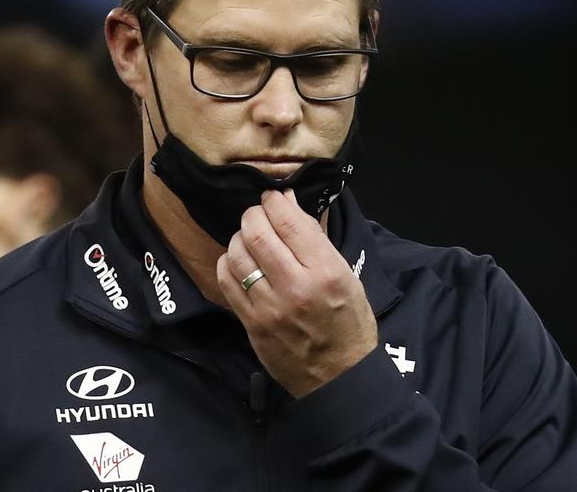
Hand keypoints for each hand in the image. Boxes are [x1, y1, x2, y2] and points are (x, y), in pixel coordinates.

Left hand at [216, 189, 377, 397]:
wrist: (339, 377)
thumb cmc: (349, 323)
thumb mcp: (347, 276)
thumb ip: (316, 241)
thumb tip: (289, 204)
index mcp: (326, 272)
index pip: (290, 222)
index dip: (275, 201)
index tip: (273, 197)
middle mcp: (296, 287)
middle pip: (258, 234)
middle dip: (253, 215)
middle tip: (258, 214)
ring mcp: (269, 307)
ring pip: (238, 255)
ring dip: (239, 237)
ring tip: (248, 237)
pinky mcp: (251, 324)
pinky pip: (227, 282)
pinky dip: (228, 263)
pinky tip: (238, 261)